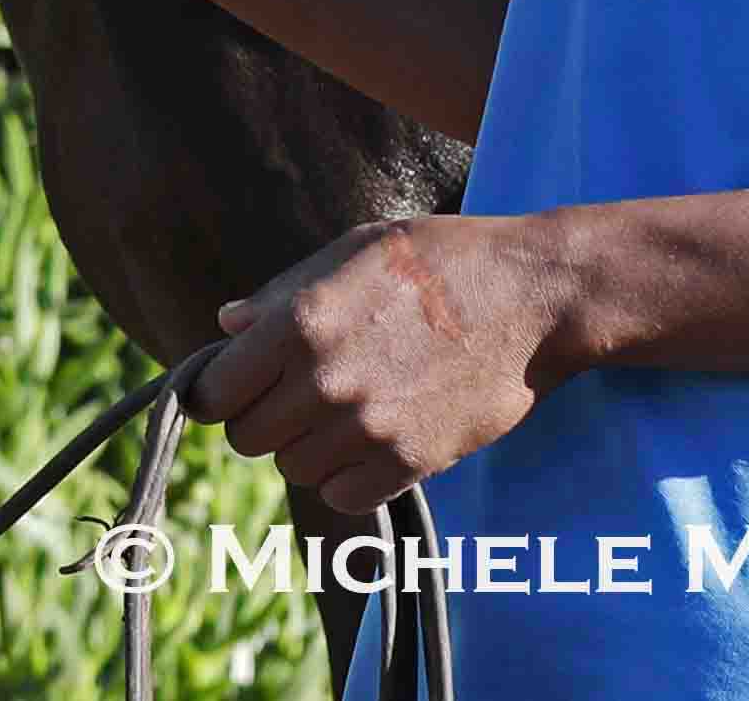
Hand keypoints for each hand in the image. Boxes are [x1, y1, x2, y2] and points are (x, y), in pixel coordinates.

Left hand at [189, 215, 568, 511]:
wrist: (534, 296)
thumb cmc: (441, 260)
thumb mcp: (352, 251)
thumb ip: (282, 293)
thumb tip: (227, 323)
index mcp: (299, 323)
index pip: (215, 391)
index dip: (217, 392)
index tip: (234, 389)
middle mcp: (324, 381)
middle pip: (248, 437)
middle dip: (262, 419)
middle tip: (293, 397)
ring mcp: (368, 426)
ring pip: (294, 469)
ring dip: (306, 448)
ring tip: (339, 414)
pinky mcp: (412, 461)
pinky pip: (344, 497)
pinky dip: (347, 479)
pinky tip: (367, 445)